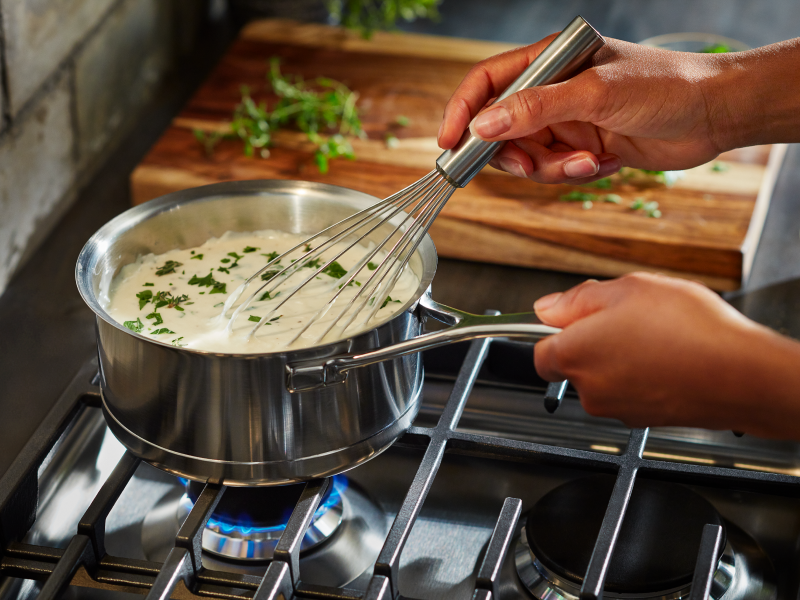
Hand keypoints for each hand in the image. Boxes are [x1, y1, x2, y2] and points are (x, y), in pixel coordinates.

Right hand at [438, 36, 799, 183]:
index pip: (488, 82)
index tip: (448, 143)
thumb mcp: (594, 93)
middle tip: (528, 165)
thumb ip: (535, 109)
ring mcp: (566, 121)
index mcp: (550, 61)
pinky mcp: (582, 147)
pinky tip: (601, 163)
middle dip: (513, 153)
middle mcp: (552, 91)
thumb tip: (483, 126)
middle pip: (501, 128)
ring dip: (550, 168)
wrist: (713, 114)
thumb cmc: (663, 86)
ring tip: (586, 162)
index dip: (463, 110)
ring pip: (527, 156)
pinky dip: (571, 174)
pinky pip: (555, 170)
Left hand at [532, 273, 799, 439]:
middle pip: (574, 364)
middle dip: (593, 341)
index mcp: (574, 355)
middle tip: (627, 318)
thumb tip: (546, 308)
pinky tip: (670, 357)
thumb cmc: (688, 330)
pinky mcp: (644, 421)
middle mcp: (589, 390)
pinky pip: (631, 392)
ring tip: (657, 336)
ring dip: (620, 358)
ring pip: (604, 378)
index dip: (555, 333)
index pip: (539, 352)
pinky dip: (642, 376)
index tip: (573, 320)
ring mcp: (617, 409)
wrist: (742, 375)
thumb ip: (577, 299)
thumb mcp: (627, 289)